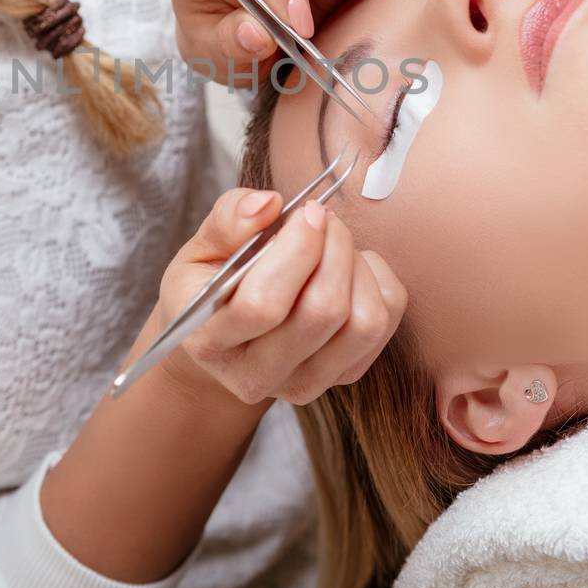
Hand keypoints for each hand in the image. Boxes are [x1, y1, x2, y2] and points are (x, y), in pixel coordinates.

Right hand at [150, 186, 407, 406]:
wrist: (232, 340)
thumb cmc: (215, 287)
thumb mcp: (202, 249)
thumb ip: (227, 221)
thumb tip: (268, 204)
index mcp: (210, 343)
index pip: (262, 305)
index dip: (295, 250)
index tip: (305, 212)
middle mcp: (256, 376)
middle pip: (321, 313)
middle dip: (333, 248)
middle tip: (321, 217)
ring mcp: (305, 383)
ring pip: (363, 323)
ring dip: (357, 266)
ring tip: (334, 242)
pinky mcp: (344, 375)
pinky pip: (385, 322)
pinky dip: (377, 280)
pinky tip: (348, 267)